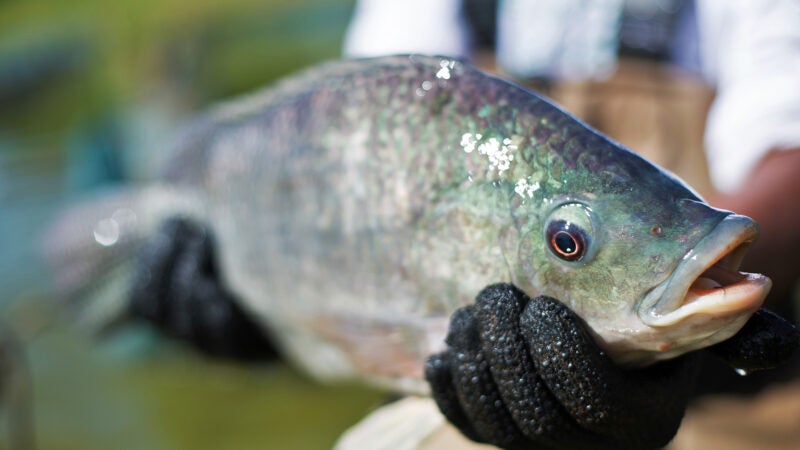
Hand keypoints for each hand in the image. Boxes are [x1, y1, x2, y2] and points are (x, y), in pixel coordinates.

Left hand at [425, 283, 797, 449]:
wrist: (611, 353)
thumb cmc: (649, 334)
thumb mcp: (689, 329)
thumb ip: (724, 323)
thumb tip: (760, 299)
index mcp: (637, 419)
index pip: (592, 401)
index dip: (560, 356)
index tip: (541, 307)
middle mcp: (584, 443)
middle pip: (532, 412)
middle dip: (506, 349)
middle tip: (496, 295)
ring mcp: (536, 443)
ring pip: (493, 418)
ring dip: (474, 359)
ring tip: (473, 311)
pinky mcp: (496, 432)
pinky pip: (463, 421)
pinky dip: (448, 385)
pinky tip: (446, 350)